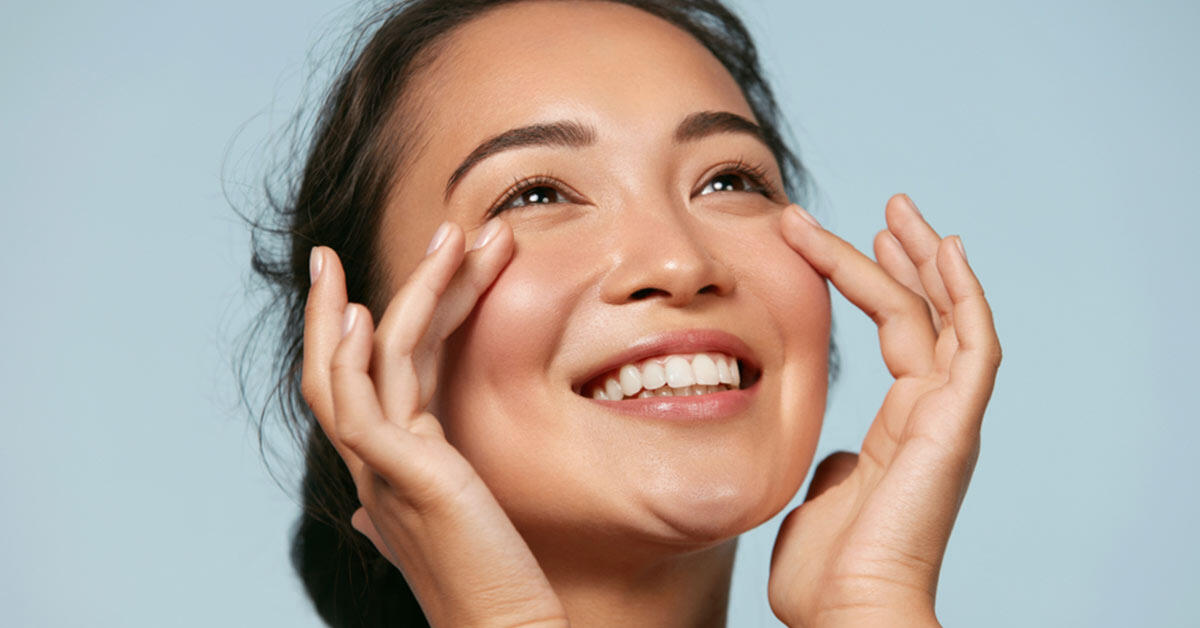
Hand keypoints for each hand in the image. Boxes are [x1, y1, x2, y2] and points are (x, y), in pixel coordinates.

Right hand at [302, 221, 567, 627]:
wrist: (505, 627)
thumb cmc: (489, 579)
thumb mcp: (447, 524)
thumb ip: (415, 497)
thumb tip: (370, 507)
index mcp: (389, 461)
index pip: (368, 375)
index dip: (375, 319)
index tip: (392, 271)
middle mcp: (374, 459)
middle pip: (348, 358)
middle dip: (358, 293)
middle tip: (387, 236)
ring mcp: (379, 466)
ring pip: (361, 363)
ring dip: (400, 293)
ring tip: (446, 236)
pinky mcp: (397, 475)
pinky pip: (362, 403)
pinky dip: (359, 355)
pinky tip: (371, 312)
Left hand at [768, 196, 1000, 626]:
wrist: (849, 612)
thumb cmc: (829, 572)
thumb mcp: (822, 498)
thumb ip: (835, 465)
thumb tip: (836, 453)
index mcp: (901, 428)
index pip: (897, 334)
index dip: (873, 283)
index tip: (839, 242)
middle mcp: (931, 415)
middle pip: (928, 315)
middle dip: (907, 257)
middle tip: (888, 208)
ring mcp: (947, 417)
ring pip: (948, 317)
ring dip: (926, 259)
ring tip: (900, 209)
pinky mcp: (955, 424)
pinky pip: (972, 345)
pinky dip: (964, 295)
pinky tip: (945, 250)